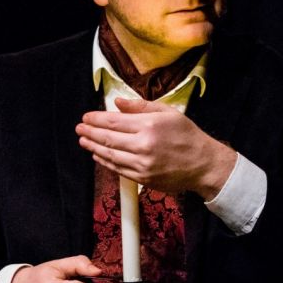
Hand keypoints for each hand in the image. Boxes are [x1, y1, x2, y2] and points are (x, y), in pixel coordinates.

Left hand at [75, 97, 237, 196]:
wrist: (203, 164)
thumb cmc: (187, 135)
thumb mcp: (168, 112)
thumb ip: (141, 107)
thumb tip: (117, 103)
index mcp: (149, 126)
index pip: (114, 121)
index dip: (96, 119)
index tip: (86, 117)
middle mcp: (143, 146)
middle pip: (108, 138)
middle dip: (90, 132)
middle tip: (79, 128)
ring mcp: (142, 164)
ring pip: (110, 155)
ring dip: (93, 147)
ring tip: (83, 141)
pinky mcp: (143, 179)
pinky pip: (118, 169)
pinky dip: (105, 161)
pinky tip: (98, 155)